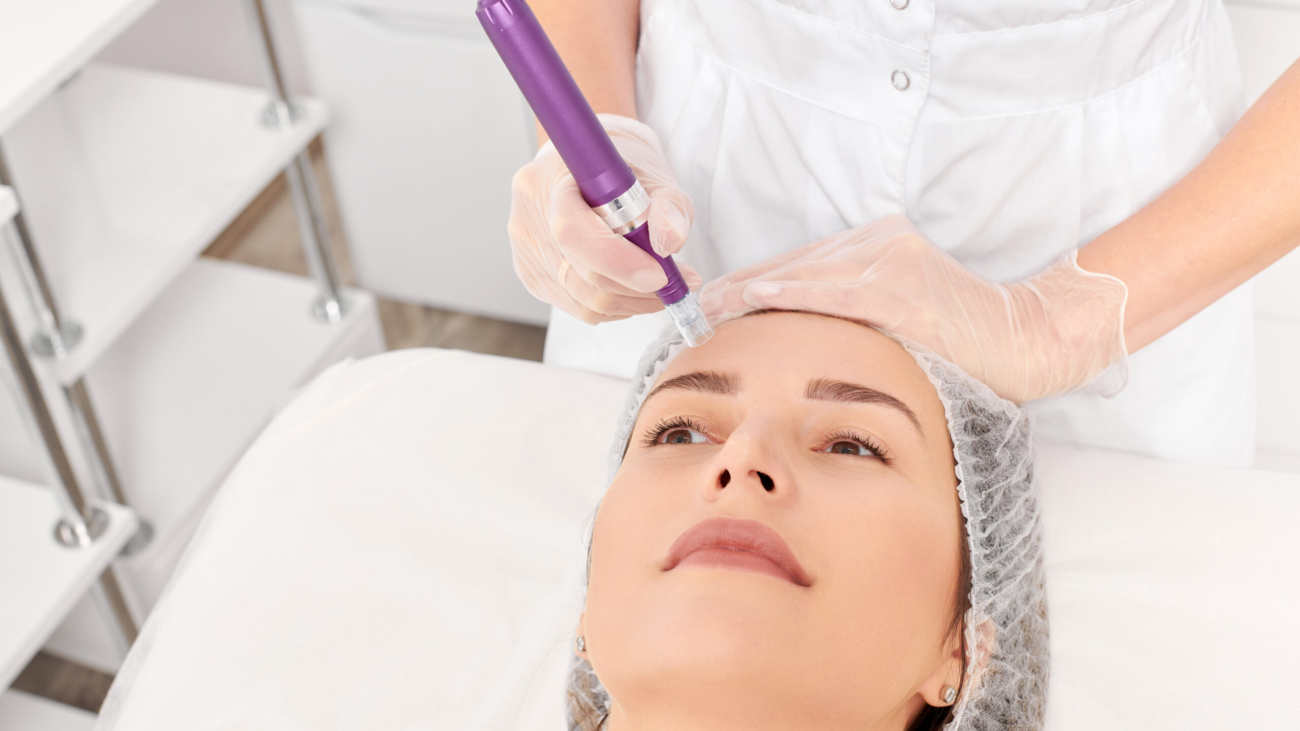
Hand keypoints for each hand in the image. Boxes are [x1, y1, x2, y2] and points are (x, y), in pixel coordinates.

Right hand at [508, 114, 700, 322]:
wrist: (591, 166)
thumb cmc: (621, 166)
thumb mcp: (654, 174)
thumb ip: (668, 206)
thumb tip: (670, 241)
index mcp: (550, 181)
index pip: (574, 232)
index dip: (618, 261)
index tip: (660, 273)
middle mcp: (528, 219)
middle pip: (583, 274)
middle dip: (637, 287)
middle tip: (676, 281)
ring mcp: (527, 253)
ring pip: (585, 300)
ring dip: (632, 301)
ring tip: (660, 284)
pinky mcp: (534, 277)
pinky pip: (580, 307)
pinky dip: (616, 304)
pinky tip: (632, 286)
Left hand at [698, 215, 1128, 402]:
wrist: (1028, 340)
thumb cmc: (963, 338)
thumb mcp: (900, 316)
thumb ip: (854, 313)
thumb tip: (795, 337)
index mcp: (879, 246)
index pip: (802, 263)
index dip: (754, 282)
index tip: (712, 299)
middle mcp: (882, 243)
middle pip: (796, 264)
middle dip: (742, 286)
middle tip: (695, 306)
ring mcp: (894, 262)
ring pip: (809, 273)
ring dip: (754, 290)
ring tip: (710, 306)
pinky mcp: (906, 289)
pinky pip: (839, 292)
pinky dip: (795, 294)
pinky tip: (758, 299)